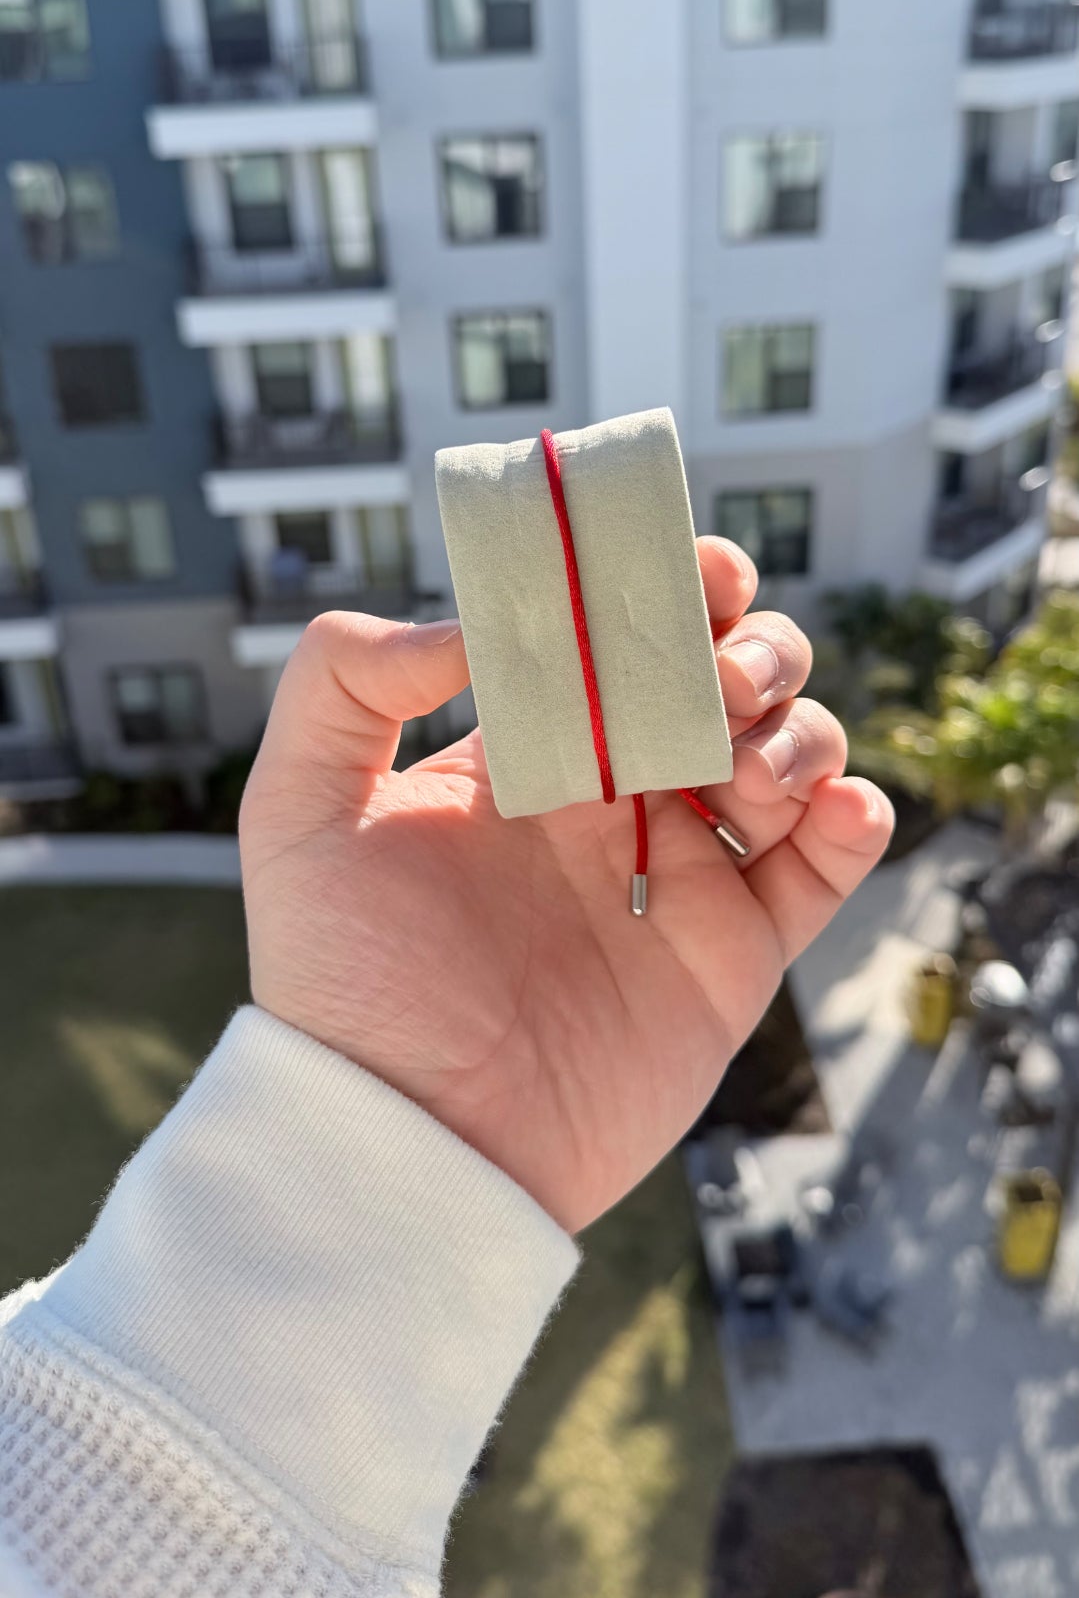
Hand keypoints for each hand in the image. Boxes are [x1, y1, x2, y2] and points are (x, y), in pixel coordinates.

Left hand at [242, 538, 892, 1233]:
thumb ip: (344, 681)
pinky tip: (832, 808)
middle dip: (750, 649)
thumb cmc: (344, 983)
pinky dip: (857, 817)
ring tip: (745, 775)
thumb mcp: (296, 812)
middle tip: (718, 681)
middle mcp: (617, 799)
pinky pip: (829, 866)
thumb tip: (465, 625)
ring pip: (791, 752)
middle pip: (728, 678)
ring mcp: (685, 872)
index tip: (691, 568)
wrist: (411, 1141)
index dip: (670, 586)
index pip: (622, 637)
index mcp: (532, 753)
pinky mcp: (737, 951)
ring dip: (800, 728)